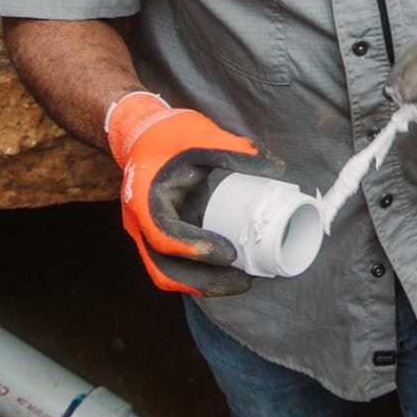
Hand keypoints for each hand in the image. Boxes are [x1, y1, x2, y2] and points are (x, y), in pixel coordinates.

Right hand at [105, 92, 276, 295]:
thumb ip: (234, 149)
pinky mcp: (156, 237)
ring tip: (241, 282)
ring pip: (168, 273)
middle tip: (244, 282)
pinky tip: (228, 274)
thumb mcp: (199, 133)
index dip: (196, 249)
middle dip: (205, 282)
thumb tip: (277, 168)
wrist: (139, 134)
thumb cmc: (168, 133)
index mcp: (144, 197)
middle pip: (165, 269)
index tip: (230, 254)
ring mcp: (144, 233)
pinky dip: (199, 274)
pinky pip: (174, 265)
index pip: (164, 235)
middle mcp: (138, 222)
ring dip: (203, 284)